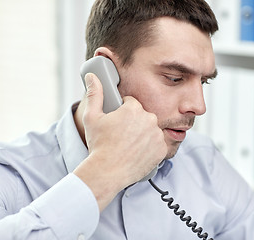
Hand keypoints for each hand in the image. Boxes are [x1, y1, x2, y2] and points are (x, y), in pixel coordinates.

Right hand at [74, 73, 166, 210]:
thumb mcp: (92, 117)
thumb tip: (92, 76)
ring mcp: (157, 135)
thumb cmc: (99, 145)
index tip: (117, 123)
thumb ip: (95, 94)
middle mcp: (149, 119)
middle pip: (142, 116)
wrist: (107, 172)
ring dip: (143, 134)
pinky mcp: (161, 149)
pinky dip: (150, 148)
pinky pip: (157, 144)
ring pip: (150, 129)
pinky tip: (137, 152)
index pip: (131, 103)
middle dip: (134, 123)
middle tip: (121, 136)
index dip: (122, 112)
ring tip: (129, 145)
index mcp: (134, 108)